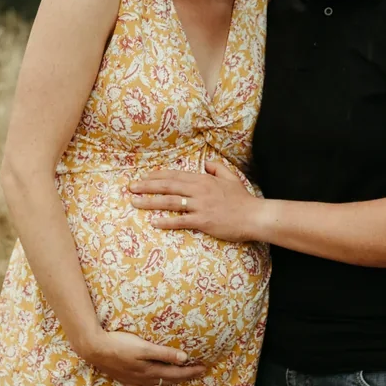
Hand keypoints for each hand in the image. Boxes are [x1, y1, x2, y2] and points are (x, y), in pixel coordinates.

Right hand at [75, 328, 205, 385]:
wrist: (95, 349)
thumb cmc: (120, 344)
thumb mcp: (144, 347)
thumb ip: (164, 353)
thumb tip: (185, 358)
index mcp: (151, 371)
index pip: (177, 373)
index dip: (191, 371)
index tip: (204, 367)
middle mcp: (145, 379)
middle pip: (170, 379)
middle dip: (186, 376)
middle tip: (199, 372)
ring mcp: (135, 380)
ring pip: (159, 384)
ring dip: (172, 381)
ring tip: (182, 378)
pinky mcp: (126, 379)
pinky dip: (157, 385)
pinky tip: (156, 383)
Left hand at [129, 160, 265, 242]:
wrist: (254, 216)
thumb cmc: (242, 199)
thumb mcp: (230, 178)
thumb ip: (217, 168)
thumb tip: (206, 164)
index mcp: (203, 179)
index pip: (175, 175)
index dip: (157, 176)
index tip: (144, 177)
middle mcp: (199, 190)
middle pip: (168, 186)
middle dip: (147, 185)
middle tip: (131, 187)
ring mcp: (200, 206)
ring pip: (170, 202)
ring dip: (150, 201)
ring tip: (135, 202)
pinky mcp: (203, 221)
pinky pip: (180, 221)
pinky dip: (166, 221)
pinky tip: (154, 222)